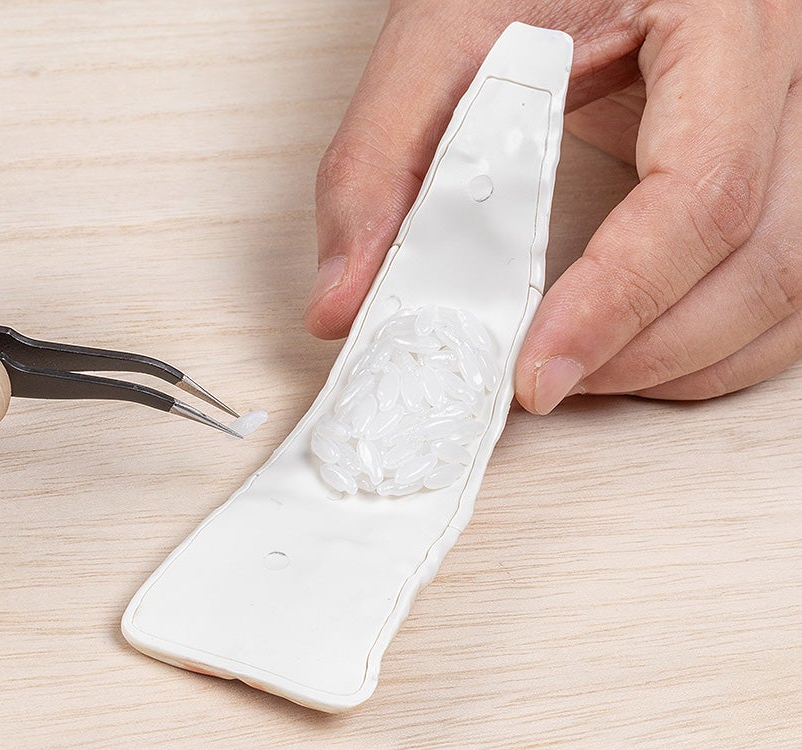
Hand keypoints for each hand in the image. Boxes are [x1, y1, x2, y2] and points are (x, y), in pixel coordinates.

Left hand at [305, 0, 801, 414]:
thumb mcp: (440, 31)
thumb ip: (379, 159)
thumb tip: (346, 296)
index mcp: (721, 18)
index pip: (702, 188)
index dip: (620, 298)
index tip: (538, 370)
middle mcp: (784, 70)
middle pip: (769, 257)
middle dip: (650, 351)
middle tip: (543, 382)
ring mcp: (792, 118)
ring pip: (791, 284)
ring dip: (686, 360)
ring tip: (578, 373)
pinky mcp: (775, 157)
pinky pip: (781, 275)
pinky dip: (707, 336)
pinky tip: (630, 347)